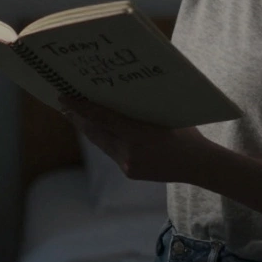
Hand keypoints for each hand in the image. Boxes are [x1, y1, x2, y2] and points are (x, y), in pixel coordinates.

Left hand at [58, 95, 215, 183]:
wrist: (198, 166)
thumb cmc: (186, 133)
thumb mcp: (165, 114)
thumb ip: (142, 107)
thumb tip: (122, 90)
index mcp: (139, 133)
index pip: (102, 117)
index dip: (81, 107)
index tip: (64, 97)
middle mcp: (129, 151)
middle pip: (96, 131)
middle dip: (79, 118)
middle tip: (65, 104)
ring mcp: (127, 164)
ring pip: (101, 143)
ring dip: (90, 129)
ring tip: (77, 116)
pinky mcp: (129, 172)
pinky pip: (111, 152)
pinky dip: (104, 140)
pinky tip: (101, 132)